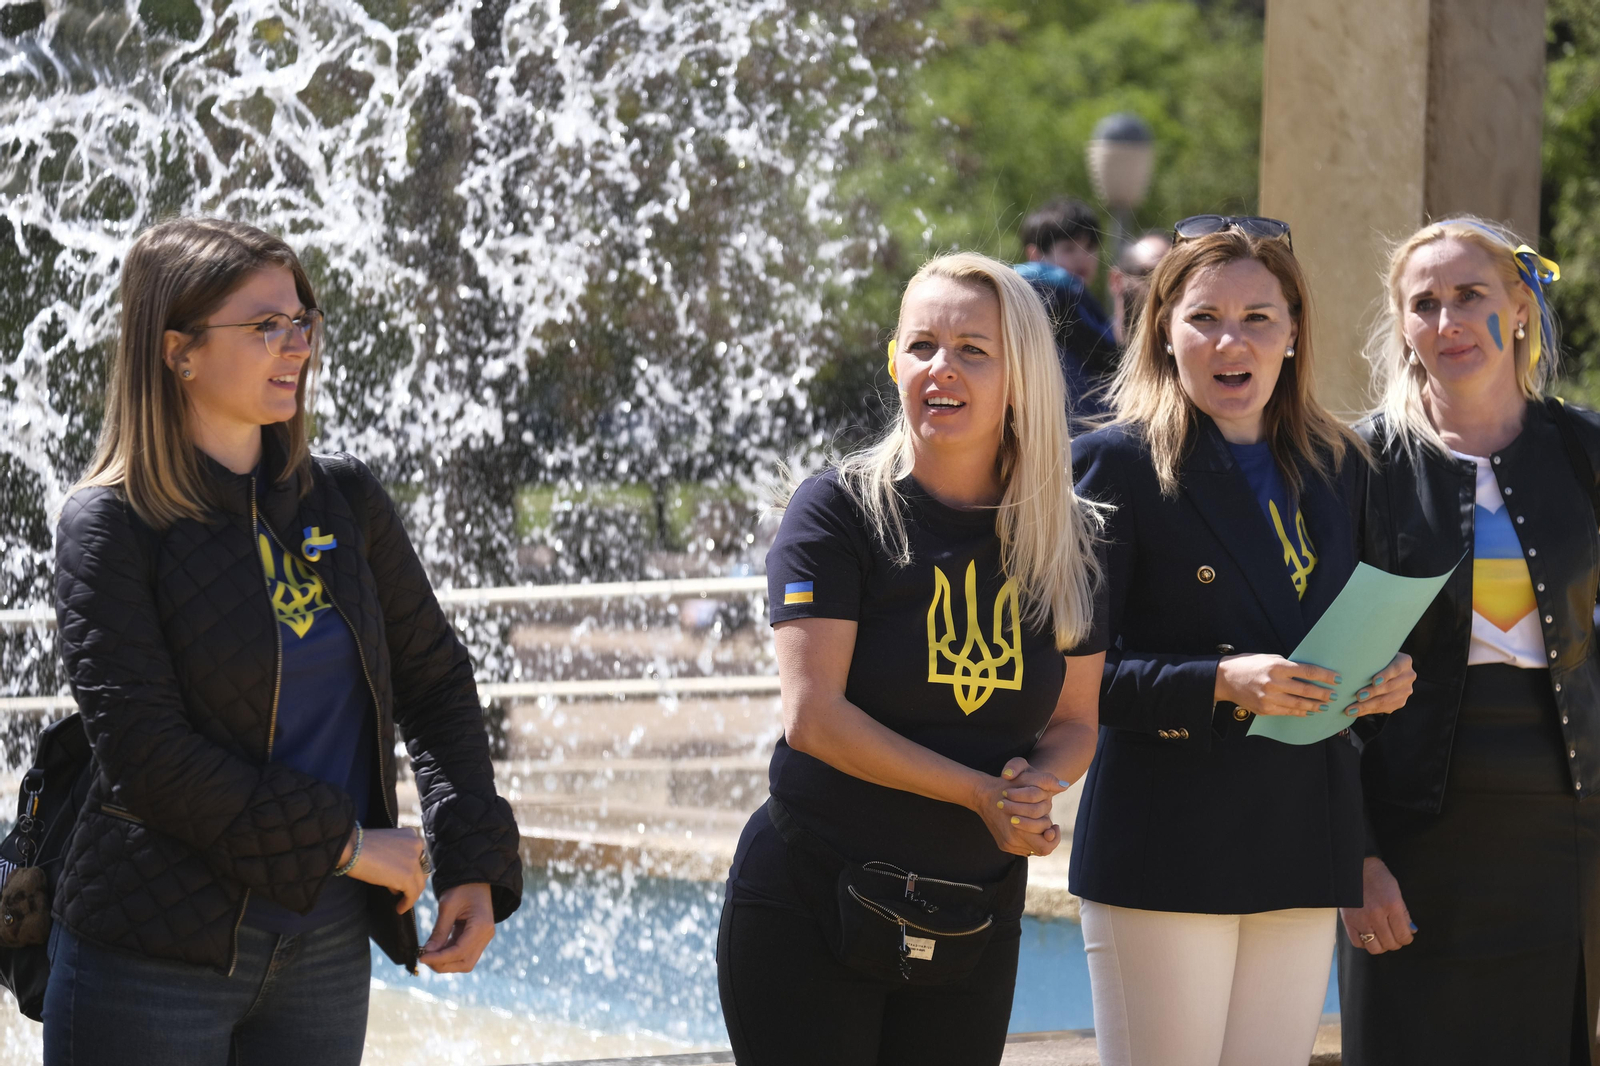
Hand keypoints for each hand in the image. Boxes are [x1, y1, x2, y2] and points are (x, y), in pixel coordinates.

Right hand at [344, 827, 427, 913]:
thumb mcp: (386, 845)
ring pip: (419, 884)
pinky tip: (400, 908)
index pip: (419, 858)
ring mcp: (414, 861)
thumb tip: (398, 876)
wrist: (352, 848)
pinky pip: (412, 894)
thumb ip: (397, 856)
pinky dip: (407, 903)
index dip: (412, 871)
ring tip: (401, 902)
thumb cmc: (360, 846)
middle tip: (403, 892)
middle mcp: (417, 846)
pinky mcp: (408, 876)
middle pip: (421, 871)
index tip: (403, 880)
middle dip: (413, 883)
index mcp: (412, 836)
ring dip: (410, 895)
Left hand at [420, 883, 495, 972]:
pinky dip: (449, 955)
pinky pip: (464, 953)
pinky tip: (436, 949)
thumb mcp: (448, 906)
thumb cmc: (462, 888)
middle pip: (465, 963)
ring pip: (465, 962)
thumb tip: (427, 952)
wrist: (475, 878)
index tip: (422, 958)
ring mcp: (483, 938)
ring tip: (429, 955)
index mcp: (481, 926)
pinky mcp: (478, 938)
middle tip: (425, 959)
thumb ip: (439, 931)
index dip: (439, 958)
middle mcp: (486, 935)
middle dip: (444, 965)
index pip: (459, 951)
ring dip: (447, 963)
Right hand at [971, 757, 1069, 857]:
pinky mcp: (1003, 845)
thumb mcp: (1026, 777)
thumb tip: (1065, 785)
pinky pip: (1023, 849)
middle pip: (1041, 850)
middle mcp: (1012, 841)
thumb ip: (1047, 780)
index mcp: (1018, 827)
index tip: (1054, 825)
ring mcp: (1006, 845)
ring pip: (1032, 850)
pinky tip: (1028, 828)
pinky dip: (1028, 840)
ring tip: (1037, 824)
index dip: (1053, 837)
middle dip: (1046, 837)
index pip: (1046, 846)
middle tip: (1049, 826)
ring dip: (1037, 839)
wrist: (981, 794)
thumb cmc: (1006, 785)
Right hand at [1215, 654, 1339, 716]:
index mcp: (1277, 666)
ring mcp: (1269, 698)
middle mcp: (1274, 682)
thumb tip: (1306, 673)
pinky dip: (1299, 712)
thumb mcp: (1268, 658)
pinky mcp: (1264, 709)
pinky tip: (1307, 711)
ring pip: (1299, 704)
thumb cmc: (1248, 665)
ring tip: (1324, 705)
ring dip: (1315, 705)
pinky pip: (1287, 712)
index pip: (1308, 672)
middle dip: (1323, 693)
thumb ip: (1286, 665)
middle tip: (1334, 695)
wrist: (1224, 679)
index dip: (1325, 676)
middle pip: (1306, 690)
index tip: (1337, 679)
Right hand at [1340, 856, 1414, 953]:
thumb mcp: (1396, 892)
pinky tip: (1367, 935)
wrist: (1354, 867)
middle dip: (1395, 942)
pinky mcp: (1348, 921)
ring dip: (1380, 945)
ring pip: (1374, 948)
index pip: (1403, 936)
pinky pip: (1357, 942)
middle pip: (1390, 944)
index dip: (1406, 939)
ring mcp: (1361, 919)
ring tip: (1381, 938)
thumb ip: (1404, 913)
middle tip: (1393, 936)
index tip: (1405, 936)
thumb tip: (1411, 931)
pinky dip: (1364, 943)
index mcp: (1392, 906)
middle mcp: (1377, 915)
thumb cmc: (1377, 877)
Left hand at [1343, 652, 1415, 717]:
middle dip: (1372, 693)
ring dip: (1367, 706)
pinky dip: (1368, 711)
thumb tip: (1345, 667)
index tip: (1373, 681)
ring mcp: (1406, 691)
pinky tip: (1356, 712)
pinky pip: (1385, 709)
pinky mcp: (1400, 702)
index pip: (1395, 668)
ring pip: (1386, 701)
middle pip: (1390, 687)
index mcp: (1404, 661)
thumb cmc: (1375, 659)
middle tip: (1357, 696)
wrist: (1385, 668)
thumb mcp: (1375, 655)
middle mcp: (1408, 676)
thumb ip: (1368, 658)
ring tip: (1351, 709)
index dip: (1385, 675)